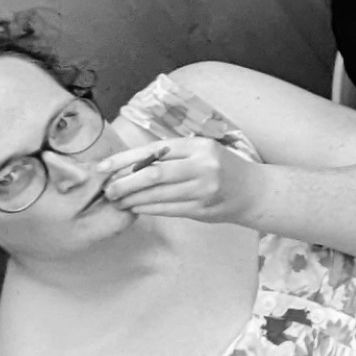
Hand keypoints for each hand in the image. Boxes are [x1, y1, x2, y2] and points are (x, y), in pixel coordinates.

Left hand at [91, 137, 261, 223]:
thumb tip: (130, 165)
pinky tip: (135, 208)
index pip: (154, 151)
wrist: (252, 191)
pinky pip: (167, 209)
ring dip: (132, 199)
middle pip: (153, 174)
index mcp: (199, 146)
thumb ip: (172, 156)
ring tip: (117, 201)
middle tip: (108, 190)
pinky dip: (147, 208)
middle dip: (124, 183)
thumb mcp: (201, 153)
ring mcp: (203, 189)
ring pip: (157, 194)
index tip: (103, 167)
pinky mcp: (202, 209)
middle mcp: (202, 165)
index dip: (124, 159)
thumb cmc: (221, 168)